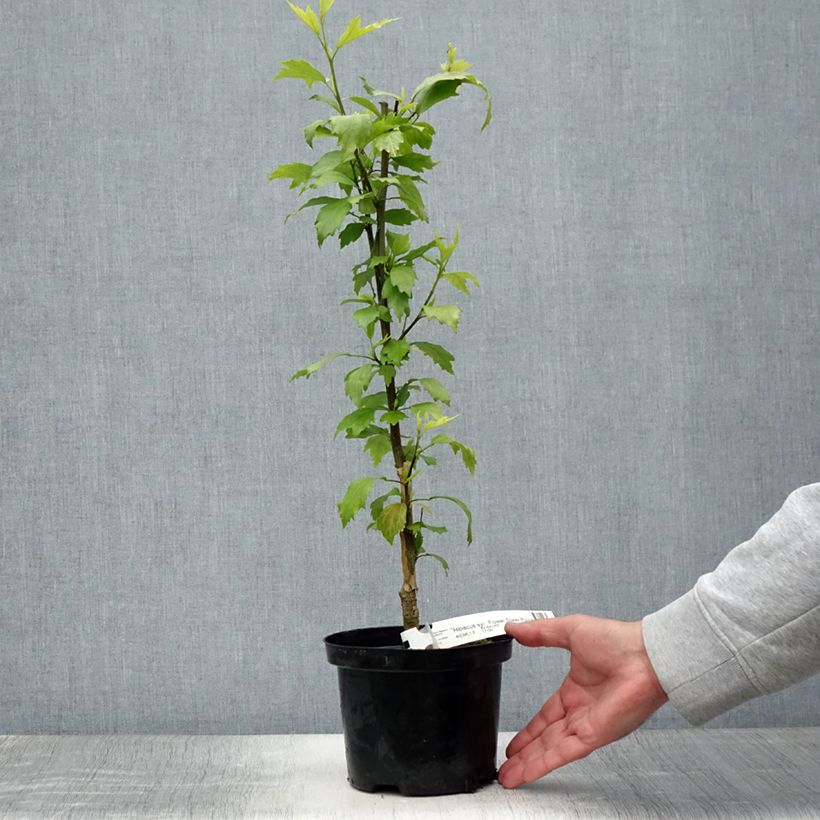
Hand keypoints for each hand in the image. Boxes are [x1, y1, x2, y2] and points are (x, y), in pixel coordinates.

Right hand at [498, 615, 667, 788]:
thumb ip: (540, 632)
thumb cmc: (619, 641)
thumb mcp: (570, 630)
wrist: (647, 656)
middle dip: (524, 753)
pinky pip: (564, 753)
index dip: (529, 730)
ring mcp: (587, 726)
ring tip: (509, 777)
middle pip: (545, 738)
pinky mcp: (594, 735)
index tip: (516, 742)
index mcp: (575, 690)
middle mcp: (581, 711)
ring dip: (528, 763)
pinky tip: (527, 772)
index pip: (546, 716)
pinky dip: (544, 764)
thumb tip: (515, 628)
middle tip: (507, 766)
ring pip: (550, 750)